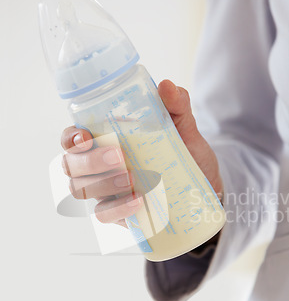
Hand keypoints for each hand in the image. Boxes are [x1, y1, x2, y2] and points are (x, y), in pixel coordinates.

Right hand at [60, 79, 223, 225]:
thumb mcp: (184, 127)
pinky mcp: (118, 213)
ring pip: (82, 190)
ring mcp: (106, 191)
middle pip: (71, 165)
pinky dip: (117, 208)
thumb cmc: (186, 153)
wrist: (206, 186)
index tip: (84, 136)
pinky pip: (104, 214)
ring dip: (102, 184)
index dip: (69, 138)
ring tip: (132, 180)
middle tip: (119, 157)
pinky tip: (137, 201)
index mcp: (105, 139)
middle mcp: (98, 165)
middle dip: (89, 162)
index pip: (72, 138)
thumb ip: (176, 105)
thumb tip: (167, 86)